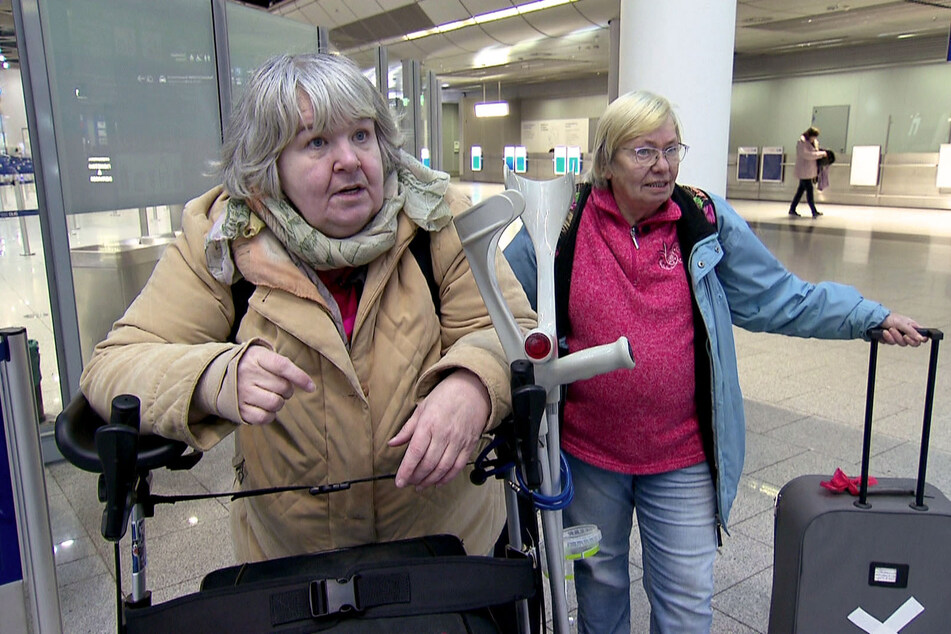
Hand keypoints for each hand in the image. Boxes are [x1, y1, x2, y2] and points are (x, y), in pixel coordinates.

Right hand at [236, 346, 314, 424]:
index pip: (283, 366)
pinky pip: (265, 418)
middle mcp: (247, 374)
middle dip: (287, 390)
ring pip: (276, 403)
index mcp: (256, 357)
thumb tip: (306, 383)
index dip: (300, 377)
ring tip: (271, 396)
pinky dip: (270, 415)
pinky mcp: (239, 409)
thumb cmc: (250, 365)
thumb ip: (281, 364)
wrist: (217, 376)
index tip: (311, 387)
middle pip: (283, 387)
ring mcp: (242, 393)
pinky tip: (264, 407)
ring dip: (279, 403)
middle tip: (279, 387)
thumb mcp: (262, 355)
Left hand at [389, 369, 489, 488]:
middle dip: (416, 477)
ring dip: (430, 480)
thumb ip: (407, 429)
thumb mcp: (422, 408)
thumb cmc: (445, 397)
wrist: (473, 389)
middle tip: (409, 483)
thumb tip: (392, 443)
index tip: (399, 482)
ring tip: (420, 485)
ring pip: (443, 468)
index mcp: (429, 424)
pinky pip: (458, 467)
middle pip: (428, 463)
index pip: (415, 452)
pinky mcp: (469, 445)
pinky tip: (438, 483)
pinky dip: (447, 478)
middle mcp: (444, 434)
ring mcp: (458, 441)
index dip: (406, 470)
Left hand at [878, 313, 926, 346]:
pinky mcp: (891, 340)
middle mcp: (907, 333)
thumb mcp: (902, 323)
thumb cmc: (890, 318)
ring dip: (895, 336)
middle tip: (904, 335)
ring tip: (890, 329)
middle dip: (907, 339)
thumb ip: (912, 331)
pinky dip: (888, 337)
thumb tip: (921, 338)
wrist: (875, 320)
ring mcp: (899, 338)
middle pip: (913, 343)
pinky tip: (885, 332)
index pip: (922, 337)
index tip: (917, 339)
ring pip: (902, 343)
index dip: (922, 339)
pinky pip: (892, 343)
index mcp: (913, 328)